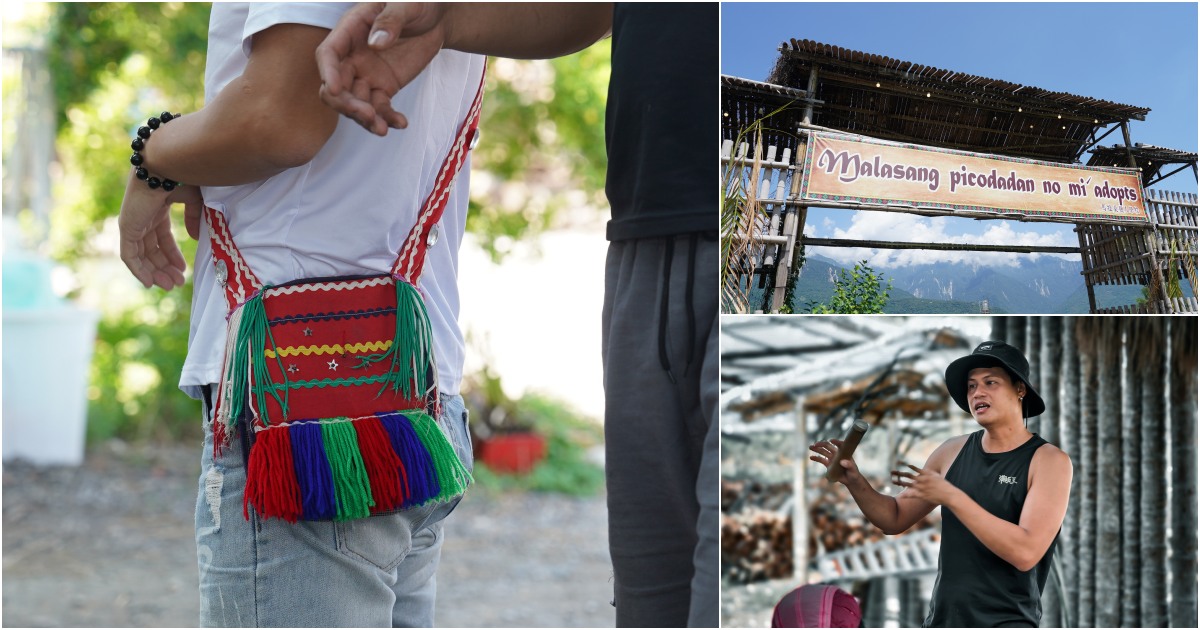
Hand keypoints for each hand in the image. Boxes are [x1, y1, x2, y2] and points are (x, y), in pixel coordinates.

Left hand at [117, 170, 203, 289]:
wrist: (168, 163)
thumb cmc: (184, 175)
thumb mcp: (195, 200)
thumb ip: (194, 219)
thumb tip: (195, 238)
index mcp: (156, 208)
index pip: (161, 237)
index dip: (172, 255)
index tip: (184, 270)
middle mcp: (142, 216)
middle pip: (150, 249)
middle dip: (163, 267)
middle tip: (176, 284)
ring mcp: (133, 222)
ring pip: (140, 255)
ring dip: (153, 272)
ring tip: (168, 286)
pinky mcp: (127, 227)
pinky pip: (130, 255)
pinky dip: (138, 270)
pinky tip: (149, 282)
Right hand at [315, 2, 448, 135]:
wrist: (437, 19)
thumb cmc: (417, 4)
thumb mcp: (408, 4)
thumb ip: (391, 20)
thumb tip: (375, 43)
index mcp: (351, 30)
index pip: (329, 54)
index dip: (328, 72)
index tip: (334, 89)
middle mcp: (353, 56)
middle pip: (337, 86)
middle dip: (347, 104)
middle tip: (369, 115)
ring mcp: (367, 74)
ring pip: (356, 102)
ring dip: (366, 118)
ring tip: (383, 129)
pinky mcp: (384, 87)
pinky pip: (380, 107)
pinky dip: (388, 118)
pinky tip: (401, 123)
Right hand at [809, 439, 862, 485]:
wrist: (850, 480)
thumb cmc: (854, 474)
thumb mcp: (853, 470)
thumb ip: (849, 465)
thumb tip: (842, 462)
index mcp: (844, 453)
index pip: (840, 445)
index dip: (836, 442)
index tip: (831, 440)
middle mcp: (837, 454)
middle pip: (828, 446)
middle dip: (821, 444)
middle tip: (815, 444)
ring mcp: (832, 459)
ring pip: (823, 452)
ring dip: (817, 449)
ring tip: (810, 447)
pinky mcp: (829, 464)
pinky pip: (821, 460)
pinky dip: (816, 458)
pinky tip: (811, 457)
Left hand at [892, 463, 960, 505]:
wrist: (949, 495)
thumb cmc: (944, 485)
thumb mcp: (936, 475)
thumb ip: (928, 472)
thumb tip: (922, 469)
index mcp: (926, 474)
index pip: (913, 468)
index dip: (905, 466)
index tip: (898, 462)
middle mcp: (922, 480)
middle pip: (908, 475)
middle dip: (899, 473)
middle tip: (891, 471)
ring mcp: (921, 488)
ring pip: (907, 484)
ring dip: (899, 482)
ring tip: (892, 480)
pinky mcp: (922, 495)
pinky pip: (911, 494)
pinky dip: (905, 494)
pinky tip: (899, 494)